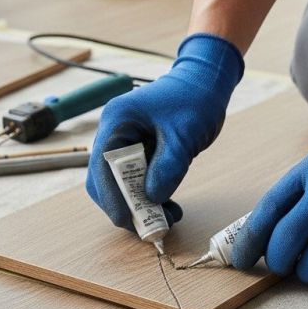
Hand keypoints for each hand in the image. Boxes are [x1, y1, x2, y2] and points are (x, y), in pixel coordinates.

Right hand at [87, 33, 243, 231]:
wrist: (205, 83)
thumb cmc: (195, 99)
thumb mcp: (185, 135)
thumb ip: (169, 166)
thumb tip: (152, 198)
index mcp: (117, 121)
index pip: (102, 168)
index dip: (113, 198)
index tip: (130, 221)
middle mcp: (113, 133)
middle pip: (103, 181)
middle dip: (124, 206)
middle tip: (151, 226)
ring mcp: (122, 143)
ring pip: (117, 185)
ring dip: (137, 205)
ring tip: (167, 217)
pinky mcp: (136, 152)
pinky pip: (133, 181)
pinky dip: (147, 197)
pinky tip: (168, 205)